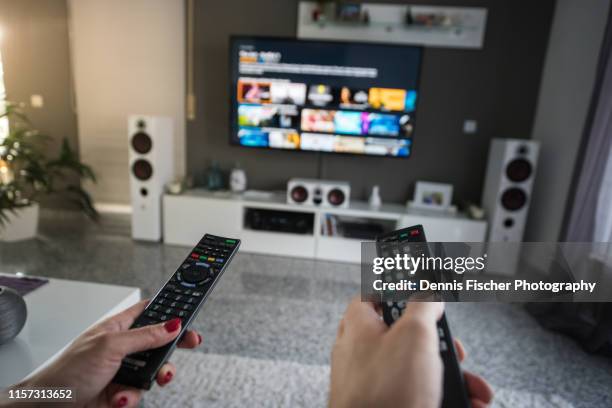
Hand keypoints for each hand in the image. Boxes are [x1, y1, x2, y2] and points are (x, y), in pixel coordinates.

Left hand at [7, 300, 201, 407]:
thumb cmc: (66, 371)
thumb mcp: (111, 346)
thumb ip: (145, 336)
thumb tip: (172, 324)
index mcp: (119, 327)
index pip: (151, 312)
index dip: (171, 311)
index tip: (190, 314)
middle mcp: (123, 348)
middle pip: (159, 343)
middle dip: (171, 350)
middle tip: (189, 344)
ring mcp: (123, 371)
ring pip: (155, 372)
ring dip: (152, 378)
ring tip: (151, 381)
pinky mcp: (121, 392)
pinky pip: (140, 393)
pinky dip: (132, 398)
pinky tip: (119, 398)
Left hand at [329, 297, 492, 407]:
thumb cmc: (382, 394)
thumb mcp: (414, 335)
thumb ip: (422, 307)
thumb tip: (429, 293)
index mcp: (360, 326)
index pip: (373, 295)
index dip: (398, 291)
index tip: (422, 293)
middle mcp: (361, 352)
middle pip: (404, 335)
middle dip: (439, 344)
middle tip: (455, 350)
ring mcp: (371, 381)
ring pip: (416, 368)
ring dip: (450, 375)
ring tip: (474, 387)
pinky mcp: (384, 403)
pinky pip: (416, 393)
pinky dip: (442, 395)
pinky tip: (465, 402)